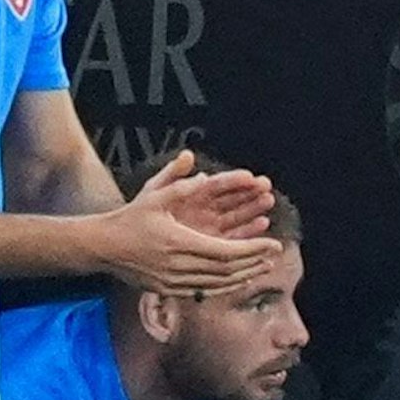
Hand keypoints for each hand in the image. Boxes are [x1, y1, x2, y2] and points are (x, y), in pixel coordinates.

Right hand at [98, 151, 281, 295]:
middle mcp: (178, 265)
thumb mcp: (152, 196)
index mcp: (178, 241)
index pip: (225, 251)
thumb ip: (178, 184)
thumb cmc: (129, 218)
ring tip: (263, 268)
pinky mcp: (167, 290)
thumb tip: (201, 171)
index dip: (252, 249)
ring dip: (243, 276)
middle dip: (253, 263)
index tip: (273, 243)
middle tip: (274, 254)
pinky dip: (224, 286)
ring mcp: (172, 281)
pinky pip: (203, 291)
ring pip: (217, 284)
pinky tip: (237, 279)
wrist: (102, 246)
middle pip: (226, 270)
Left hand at [141, 152, 274, 239]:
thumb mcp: (155, 190)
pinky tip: (261, 224)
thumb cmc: (142, 211)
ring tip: (267, 202)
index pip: (218, 184)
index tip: (250, 176)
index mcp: (194, 193)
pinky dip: (247, 231)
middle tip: (266, 188)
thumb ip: (172, 174)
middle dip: (251, 192)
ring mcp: (210, 226)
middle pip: (233, 199)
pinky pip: (233, 238)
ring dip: (253, 210)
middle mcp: (206, 208)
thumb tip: (187, 155)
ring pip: (237, 217)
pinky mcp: (212, 244)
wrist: (132, 238)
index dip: (234, 180)